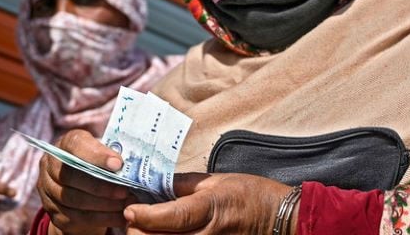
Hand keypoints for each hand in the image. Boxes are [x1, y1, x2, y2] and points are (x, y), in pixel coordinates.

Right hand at [37, 129, 134, 233]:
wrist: (83, 186)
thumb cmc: (99, 163)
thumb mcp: (104, 152)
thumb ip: (112, 155)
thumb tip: (134, 163)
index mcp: (66, 143)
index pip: (76, 145)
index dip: (97, 155)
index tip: (118, 164)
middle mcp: (51, 164)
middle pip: (71, 176)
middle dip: (101, 186)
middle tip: (125, 192)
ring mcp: (48, 189)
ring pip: (73, 200)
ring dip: (103, 205)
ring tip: (125, 206)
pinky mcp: (53, 212)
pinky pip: (75, 218)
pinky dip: (101, 219)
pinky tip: (119, 217)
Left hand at [124, 173, 294, 233]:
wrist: (280, 218)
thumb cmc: (250, 195)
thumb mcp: (216, 180)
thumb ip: (183, 184)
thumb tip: (153, 183)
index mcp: (211, 206)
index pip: (172, 216)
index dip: (145, 216)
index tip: (129, 210)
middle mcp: (211, 234)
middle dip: (138, 233)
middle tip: (132, 222)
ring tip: (144, 231)